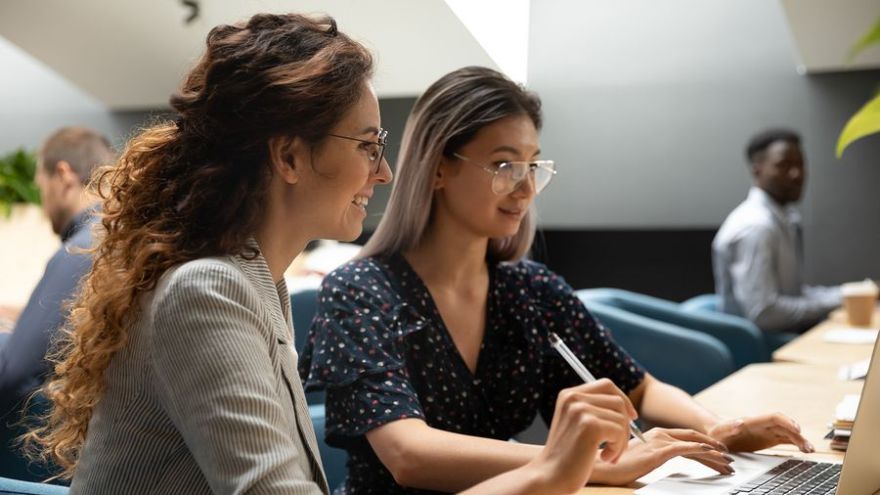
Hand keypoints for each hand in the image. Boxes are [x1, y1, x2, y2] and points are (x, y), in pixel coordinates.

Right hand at [526, 379, 636, 493]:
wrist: (549, 476)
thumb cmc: (566, 456)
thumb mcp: (576, 423)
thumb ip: (593, 409)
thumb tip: (626, 407)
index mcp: (568, 395)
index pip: (606, 385)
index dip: (623, 399)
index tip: (631, 416)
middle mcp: (573, 398)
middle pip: (617, 401)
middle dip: (625, 425)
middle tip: (616, 446)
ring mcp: (581, 410)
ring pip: (621, 418)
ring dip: (621, 441)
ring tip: (608, 455)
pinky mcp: (590, 426)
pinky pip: (620, 432)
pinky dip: (618, 449)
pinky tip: (604, 458)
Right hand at [591, 427, 733, 485]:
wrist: (596, 466)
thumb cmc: (610, 465)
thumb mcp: (632, 457)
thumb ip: (644, 452)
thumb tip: (650, 458)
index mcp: (651, 434)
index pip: (684, 436)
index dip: (703, 442)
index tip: (716, 453)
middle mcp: (657, 433)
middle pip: (692, 437)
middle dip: (713, 446)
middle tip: (728, 458)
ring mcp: (658, 441)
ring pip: (694, 443)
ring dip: (714, 453)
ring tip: (727, 463)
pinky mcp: (658, 451)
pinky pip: (686, 449)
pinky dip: (703, 451)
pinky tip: (714, 455)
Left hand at [708, 413, 814, 452]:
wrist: (718, 434)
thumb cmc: (717, 433)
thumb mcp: (720, 432)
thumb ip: (729, 428)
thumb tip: (739, 424)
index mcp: (753, 421)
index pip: (773, 418)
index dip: (786, 422)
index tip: (796, 429)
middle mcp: (763, 425)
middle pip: (784, 426)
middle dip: (797, 434)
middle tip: (807, 445)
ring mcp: (768, 431)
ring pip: (788, 434)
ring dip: (799, 440)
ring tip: (810, 450)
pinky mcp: (769, 439)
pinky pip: (786, 440)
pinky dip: (796, 444)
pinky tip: (805, 450)